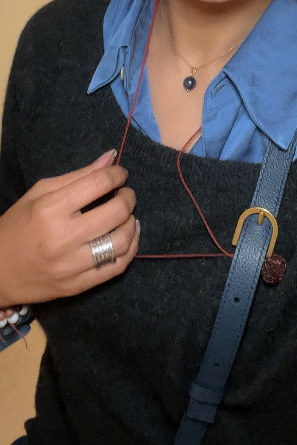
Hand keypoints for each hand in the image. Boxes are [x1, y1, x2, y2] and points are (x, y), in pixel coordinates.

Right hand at [0, 151, 139, 306]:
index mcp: (50, 209)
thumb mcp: (39, 193)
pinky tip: (128, 237)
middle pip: (116, 212)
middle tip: (126, 194)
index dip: (117, 175)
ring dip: (132, 223)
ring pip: (121, 242)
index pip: (97, 184)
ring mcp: (72, 265)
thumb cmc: (16, 226)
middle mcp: (63, 237)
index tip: (121, 174)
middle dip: (128, 197)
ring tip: (128, 215)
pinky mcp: (78, 286)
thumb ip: (77, 176)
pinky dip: (130, 249)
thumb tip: (111, 158)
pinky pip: (116, 267)